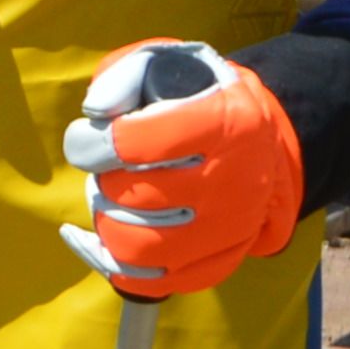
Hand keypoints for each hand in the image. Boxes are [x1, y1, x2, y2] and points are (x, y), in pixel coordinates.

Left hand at [58, 37, 304, 299]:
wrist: (260, 144)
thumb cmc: (199, 100)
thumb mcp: (167, 67)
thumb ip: (124, 76)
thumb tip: (96, 112)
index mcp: (227, 122)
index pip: (137, 143)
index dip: (94, 144)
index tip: (89, 141)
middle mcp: (236, 180)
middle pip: (132, 198)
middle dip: (105, 182)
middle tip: (111, 170)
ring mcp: (231, 228)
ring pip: (135, 246)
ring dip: (108, 222)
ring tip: (116, 199)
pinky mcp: (221, 261)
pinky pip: (152, 282)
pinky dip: (114, 264)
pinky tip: (100, 240)